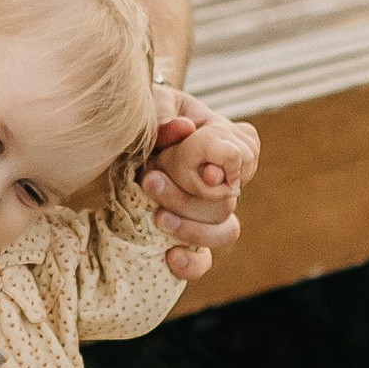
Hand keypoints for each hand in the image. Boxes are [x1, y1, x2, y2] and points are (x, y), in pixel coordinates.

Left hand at [145, 93, 259, 282]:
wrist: (123, 138)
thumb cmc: (146, 114)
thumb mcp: (152, 103)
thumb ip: (164, 112)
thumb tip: (182, 129)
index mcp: (222, 143)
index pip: (246, 154)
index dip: (228, 161)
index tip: (196, 161)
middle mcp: (222, 181)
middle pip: (227, 200)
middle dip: (188, 195)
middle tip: (149, 179)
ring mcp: (207, 212)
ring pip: (225, 231)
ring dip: (191, 227)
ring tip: (158, 217)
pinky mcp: (186, 237)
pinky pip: (203, 261)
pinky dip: (192, 264)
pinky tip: (170, 256)